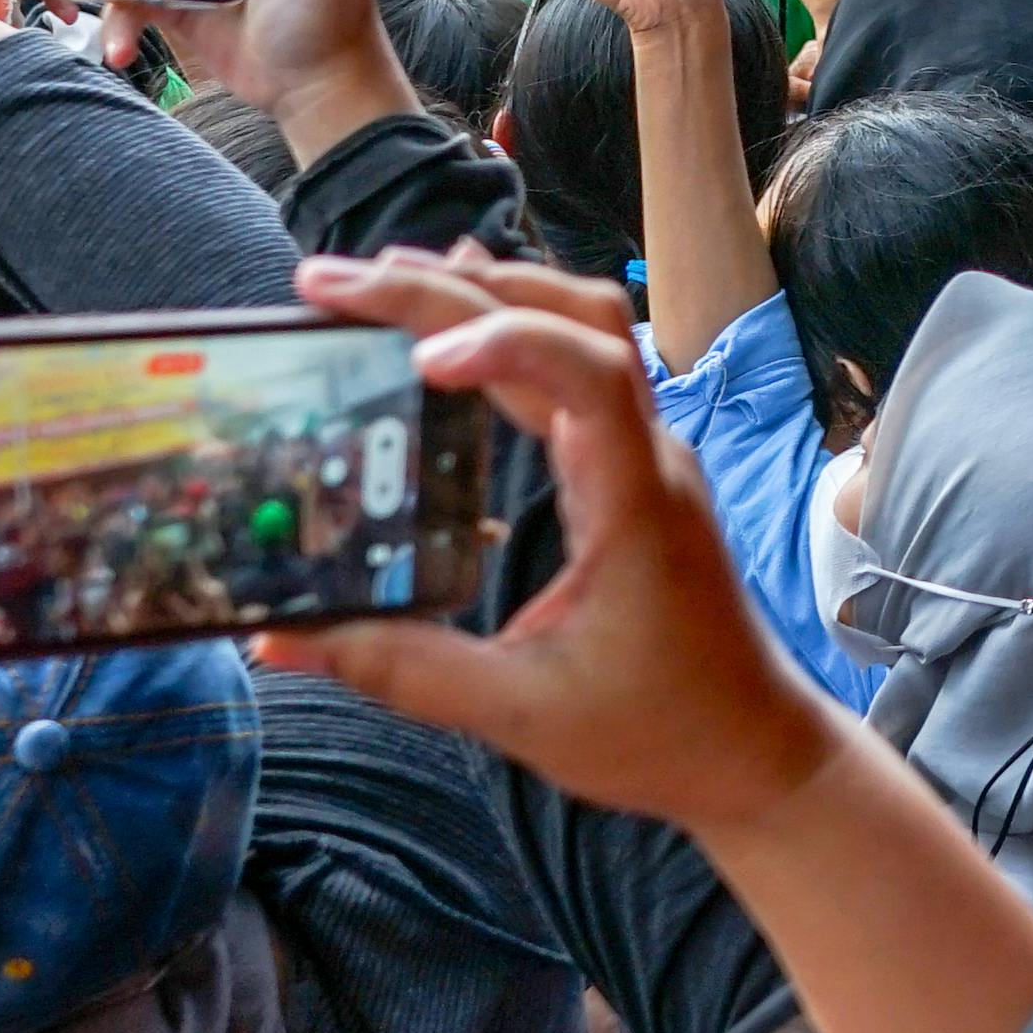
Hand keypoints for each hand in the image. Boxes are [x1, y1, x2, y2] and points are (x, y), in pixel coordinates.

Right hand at [261, 255, 841, 834]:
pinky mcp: (628, 469)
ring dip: (482, 291)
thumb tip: (279, 640)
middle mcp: (647, 457)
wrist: (753, 751)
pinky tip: (448, 327)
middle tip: (330, 283)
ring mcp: (644, 455)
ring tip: (375, 282)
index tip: (420, 359)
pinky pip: (575, 366)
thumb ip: (401, 670)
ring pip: (578, 326)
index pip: (590, 373)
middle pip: (566, 321)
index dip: (506, 343)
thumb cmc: (660, 731)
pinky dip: (507, 330)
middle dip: (446, 289)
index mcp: (636, 502)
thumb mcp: (519, 712)